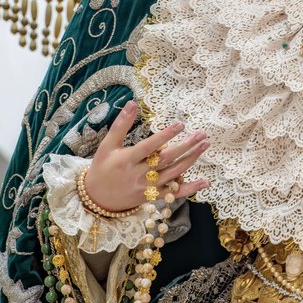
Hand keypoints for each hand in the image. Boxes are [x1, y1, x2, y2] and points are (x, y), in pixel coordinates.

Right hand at [84, 100, 209, 211]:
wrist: (97, 199)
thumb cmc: (102, 167)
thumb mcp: (107, 145)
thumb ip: (121, 124)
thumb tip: (132, 103)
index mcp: (127, 160)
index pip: (149, 147)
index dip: (165, 136)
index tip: (180, 124)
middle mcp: (139, 175)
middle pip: (166, 160)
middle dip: (185, 146)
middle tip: (201, 134)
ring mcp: (147, 188)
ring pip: (173, 174)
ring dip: (191, 160)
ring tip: (204, 145)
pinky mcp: (153, 197)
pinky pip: (174, 193)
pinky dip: (191, 188)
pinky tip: (206, 181)